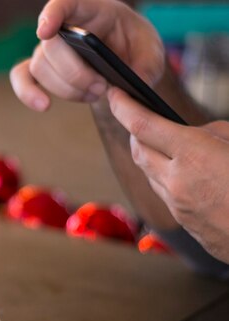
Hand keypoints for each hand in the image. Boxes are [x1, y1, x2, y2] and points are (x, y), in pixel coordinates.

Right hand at [10, 0, 164, 110]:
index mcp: (92, 10)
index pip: (65, 4)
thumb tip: (130, 85)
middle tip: (101, 87)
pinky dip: (28, 93)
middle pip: (51, 47)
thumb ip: (147, 66)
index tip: (45, 31)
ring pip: (41, 68)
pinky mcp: (43, 70)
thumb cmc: (136, 46)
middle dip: (74, 73)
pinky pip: (22, 78)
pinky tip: (44, 105)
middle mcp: (65, 27)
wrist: (126, 58)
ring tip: (95, 94)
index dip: (52, 15)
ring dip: (67, 89)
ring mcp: (50, 49)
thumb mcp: (152, 51)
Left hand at [108, 87, 228, 262]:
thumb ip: (212, 134)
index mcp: (194, 155)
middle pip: (138, 149)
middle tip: (137, 115)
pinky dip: (162, 176)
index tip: (115, 94)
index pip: (142, 125)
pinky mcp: (182, 219)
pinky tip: (177, 172)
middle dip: (134, 130)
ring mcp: (177, 203)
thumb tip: (192, 133)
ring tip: (160, 142)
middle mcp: (177, 180)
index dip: (123, 107)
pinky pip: (162, 191)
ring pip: (148, 172)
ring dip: (148, 154)